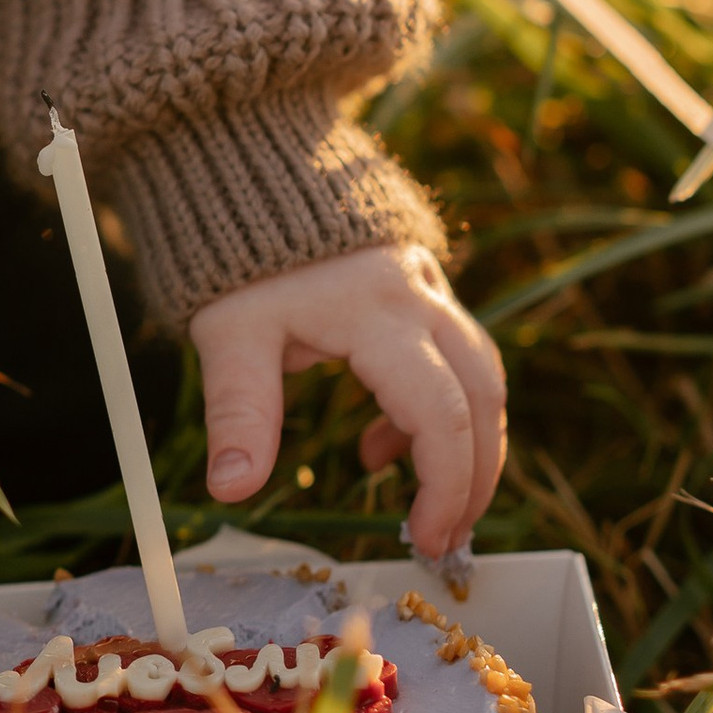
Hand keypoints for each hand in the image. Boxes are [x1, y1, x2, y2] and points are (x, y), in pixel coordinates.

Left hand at [188, 240, 504, 558]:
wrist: (251, 171)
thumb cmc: (240, 255)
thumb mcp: (229, 334)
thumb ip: (239, 411)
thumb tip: (231, 489)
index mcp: (379, 313)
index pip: (441, 415)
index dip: (446, 487)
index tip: (425, 541)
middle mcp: (420, 297)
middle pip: (483, 398)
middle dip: (473, 479)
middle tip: (440, 539)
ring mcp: (428, 288)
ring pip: (481, 376)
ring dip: (465, 447)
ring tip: (419, 503)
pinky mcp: (422, 289)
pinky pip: (455, 358)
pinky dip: (437, 412)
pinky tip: (379, 444)